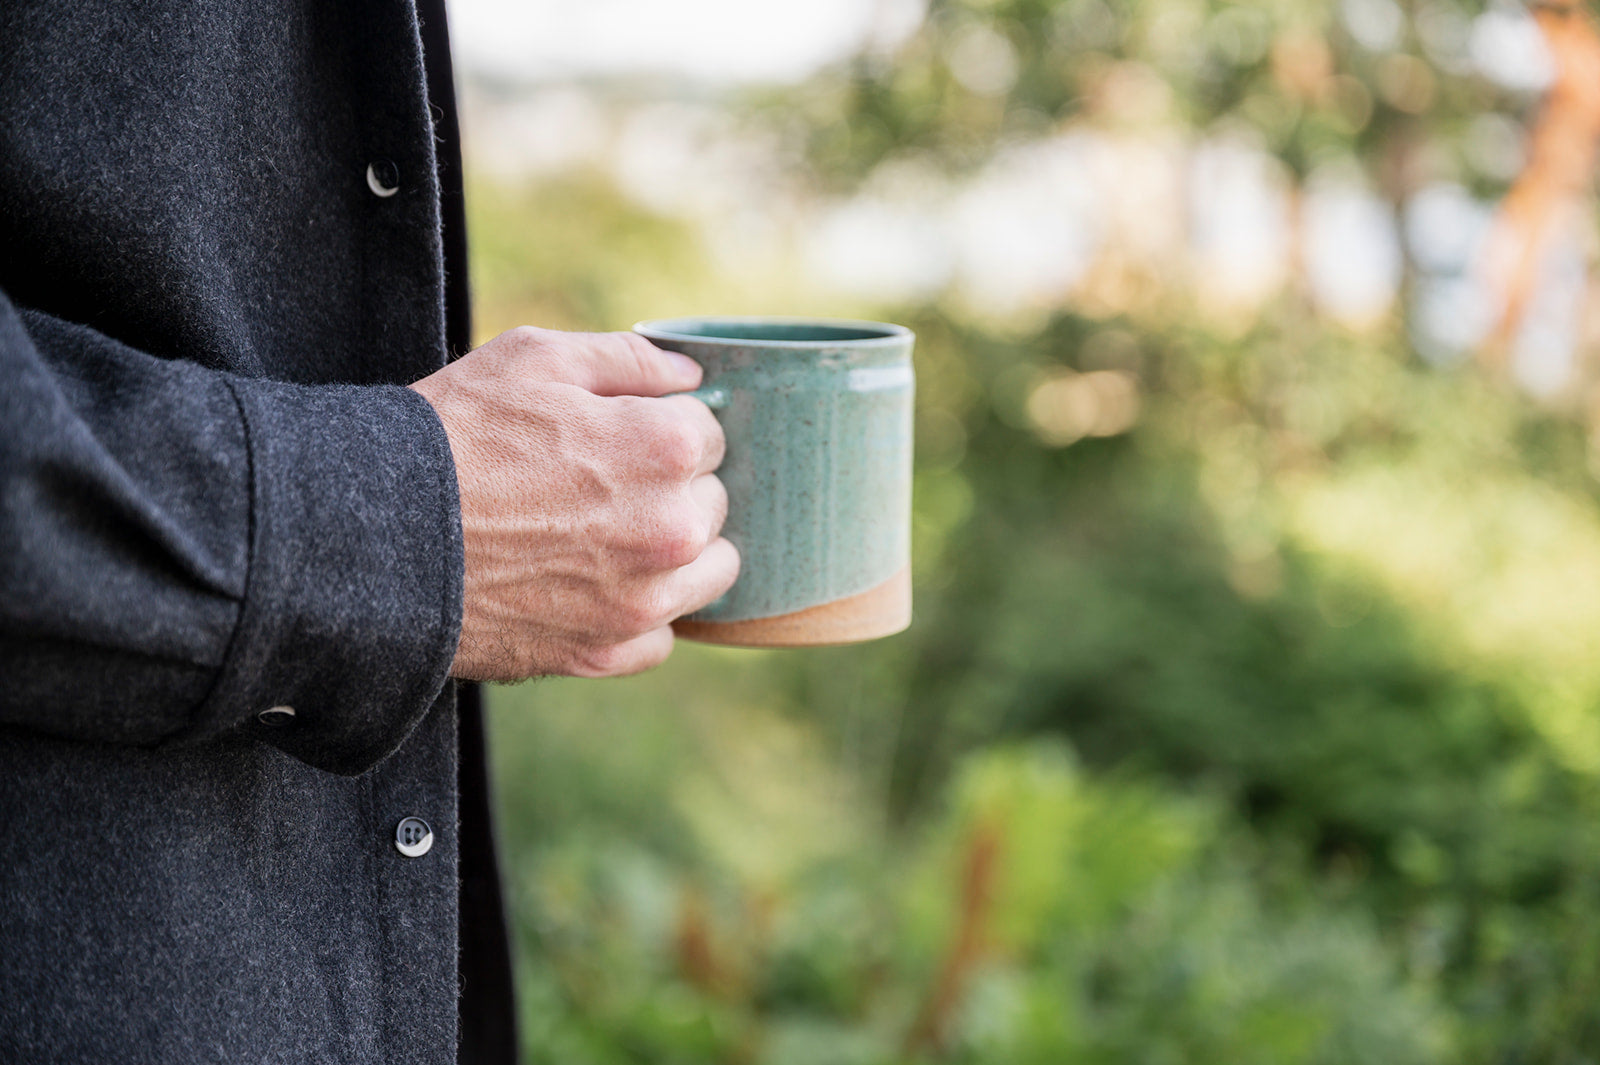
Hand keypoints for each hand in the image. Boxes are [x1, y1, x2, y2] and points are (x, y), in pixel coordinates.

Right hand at [409, 326, 738, 680]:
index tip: (621, 434)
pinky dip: (635, 613)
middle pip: (714, 503)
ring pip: (707, 575)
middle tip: (603, 484)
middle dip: (673, 489)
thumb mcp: (534, 358)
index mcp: (664, 449)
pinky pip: (660, 635)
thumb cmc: (451, 435)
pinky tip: (588, 586)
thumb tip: (690, 373)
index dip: (665, 426)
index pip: (711, 434)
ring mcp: (641, 600)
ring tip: (607, 536)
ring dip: (675, 555)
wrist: (370, 537)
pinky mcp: (605, 654)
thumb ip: (629, 359)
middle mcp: (671, 530)